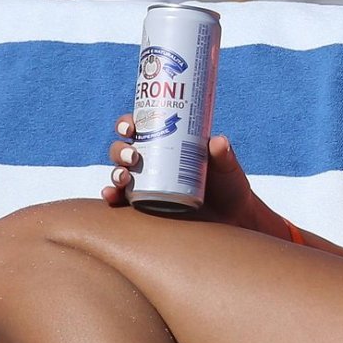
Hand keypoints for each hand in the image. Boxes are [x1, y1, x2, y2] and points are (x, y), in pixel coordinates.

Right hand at [102, 121, 259, 228]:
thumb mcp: (227, 167)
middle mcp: (151, 162)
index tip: (130, 127)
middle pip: (123, 150)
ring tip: (124, 176)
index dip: (127, 124)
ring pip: (119, 173)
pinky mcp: (145, 206)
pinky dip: (112, 196)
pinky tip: (110, 196)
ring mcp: (146, 184)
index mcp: (167, 144)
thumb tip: (217, 141)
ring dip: (115, 171)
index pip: (140, 128)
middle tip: (132, 156)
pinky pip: (121, 200)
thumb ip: (224, 155)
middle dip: (120, 149)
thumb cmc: (229, 185)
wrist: (232, 218)